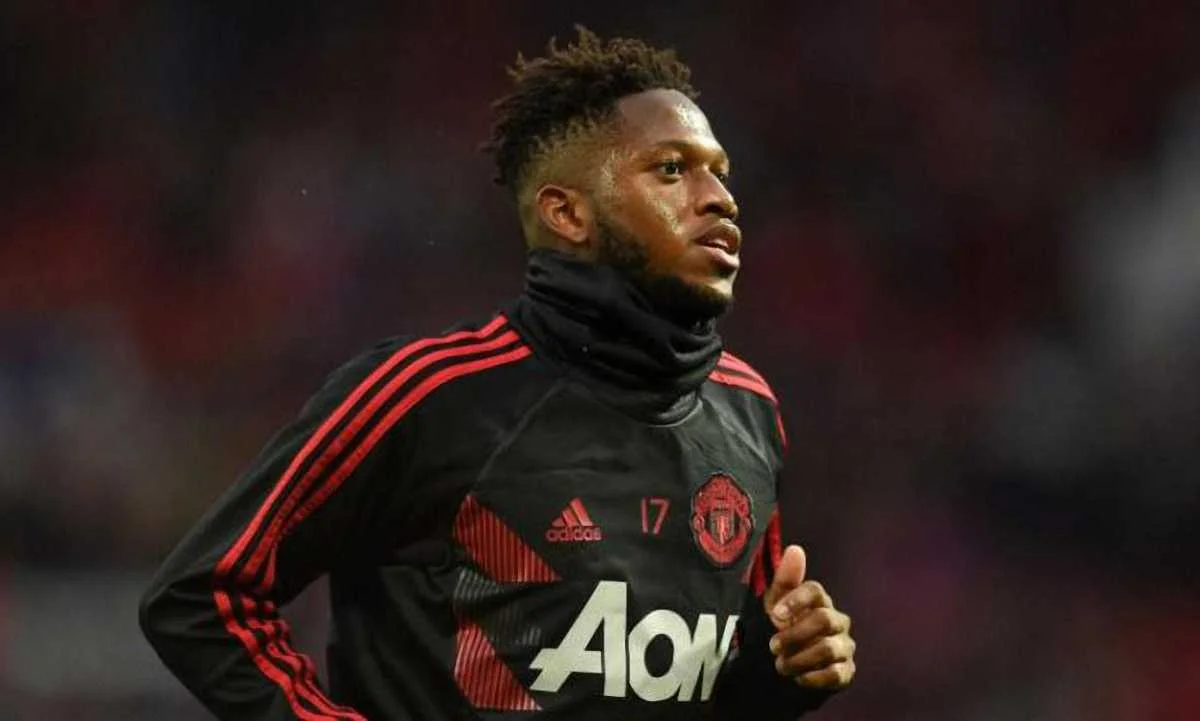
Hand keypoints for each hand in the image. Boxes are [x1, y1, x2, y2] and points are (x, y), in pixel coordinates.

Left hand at [762, 545, 855, 690]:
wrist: (794, 662)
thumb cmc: (788, 627)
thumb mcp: (778, 603)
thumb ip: (785, 579)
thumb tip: (795, 549)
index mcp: (821, 602)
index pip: (815, 591)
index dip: (795, 600)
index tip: (774, 616)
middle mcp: (838, 621)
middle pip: (824, 620)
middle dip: (795, 634)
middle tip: (773, 646)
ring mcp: (845, 646)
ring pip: (829, 649)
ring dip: (800, 658)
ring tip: (781, 665)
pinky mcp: (847, 671)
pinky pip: (836, 674)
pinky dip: (814, 677)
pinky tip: (799, 677)